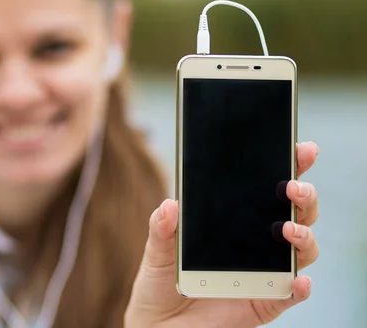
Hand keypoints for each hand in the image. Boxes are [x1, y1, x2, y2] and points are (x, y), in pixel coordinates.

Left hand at [125, 142, 319, 327]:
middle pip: (294, 214)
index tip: (298, 149)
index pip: (264, 190)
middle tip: (293, 188)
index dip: (287, 168)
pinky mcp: (264, 302)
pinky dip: (299, 287)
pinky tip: (297, 280)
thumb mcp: (156, 252)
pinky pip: (290, 294)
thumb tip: (170, 204)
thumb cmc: (160, 283)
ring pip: (301, 250)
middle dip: (303, 196)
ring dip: (303, 237)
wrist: (157, 326)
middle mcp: (255, 243)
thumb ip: (162, 229)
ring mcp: (262, 272)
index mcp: (233, 222)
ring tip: (288, 230)